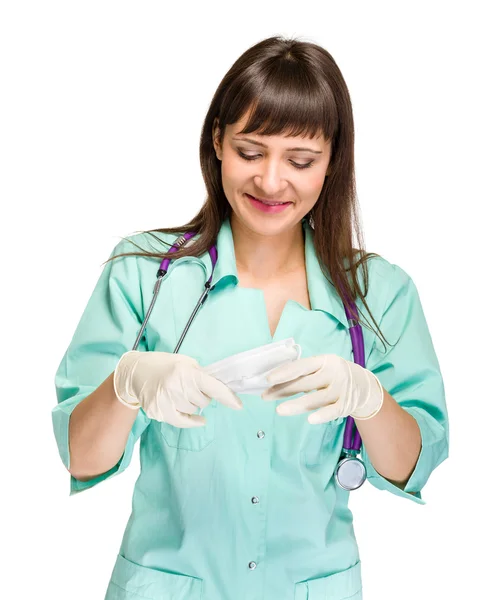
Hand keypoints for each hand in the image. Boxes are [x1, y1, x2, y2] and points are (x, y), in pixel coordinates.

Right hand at [113, 350, 242, 426]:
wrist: (136, 371)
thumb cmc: (165, 365)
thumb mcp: (185, 363)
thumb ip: (201, 375)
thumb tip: (221, 389)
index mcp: (186, 372)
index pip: (213, 387)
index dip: (227, 397)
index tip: (238, 405)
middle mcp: (176, 386)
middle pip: (203, 401)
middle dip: (202, 396)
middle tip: (191, 387)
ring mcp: (166, 400)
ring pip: (193, 410)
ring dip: (192, 405)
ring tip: (180, 393)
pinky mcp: (158, 411)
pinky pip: (182, 422)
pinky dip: (192, 422)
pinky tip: (199, 420)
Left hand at [261, 354, 383, 423]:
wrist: (365, 386)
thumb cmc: (334, 376)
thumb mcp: (322, 368)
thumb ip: (303, 374)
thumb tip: (274, 382)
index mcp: (325, 361)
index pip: (302, 366)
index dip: (285, 372)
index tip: (268, 379)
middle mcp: (334, 373)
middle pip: (305, 383)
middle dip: (283, 390)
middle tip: (265, 396)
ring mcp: (341, 389)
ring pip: (316, 398)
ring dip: (296, 405)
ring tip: (279, 410)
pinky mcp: (347, 404)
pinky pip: (332, 411)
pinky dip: (322, 415)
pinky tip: (310, 419)